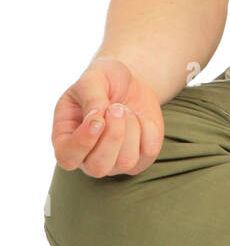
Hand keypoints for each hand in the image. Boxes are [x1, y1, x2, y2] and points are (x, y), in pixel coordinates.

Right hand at [52, 57, 164, 177]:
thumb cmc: (103, 80)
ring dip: (131, 129)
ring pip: (126, 161)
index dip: (83, 142)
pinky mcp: (140, 158)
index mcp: (66, 139)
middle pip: (98, 167)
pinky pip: (149, 151)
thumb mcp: (93, 78)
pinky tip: (138, 117)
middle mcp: (87, 157)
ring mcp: (114, 162)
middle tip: (117, 108)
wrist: (129, 82)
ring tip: (125, 110)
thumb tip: (97, 119)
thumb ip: (91, 98)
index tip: (98, 119)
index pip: (67, 157)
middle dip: (113, 135)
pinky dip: (148, 128)